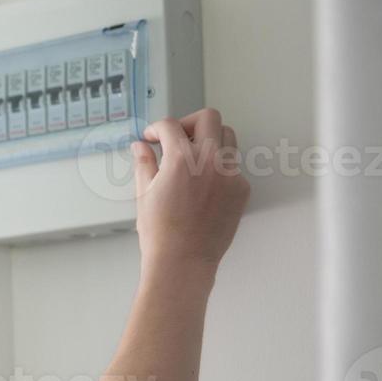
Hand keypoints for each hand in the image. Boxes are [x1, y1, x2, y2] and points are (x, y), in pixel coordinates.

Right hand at [132, 108, 250, 282]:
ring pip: (227, 136)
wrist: (183, 262)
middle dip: (188, 123)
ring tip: (191, 158)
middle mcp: (211, 161)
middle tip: (176, 137)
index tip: (152, 137)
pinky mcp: (241, 189)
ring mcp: (230, 174)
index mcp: (182, 160)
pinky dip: (217, 166)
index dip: (156, 128)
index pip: (170, 126)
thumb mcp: (144, 194)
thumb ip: (144, 163)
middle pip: (208, 118)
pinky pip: (233, 165)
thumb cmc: (161, 234)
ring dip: (208, 139)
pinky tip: (201, 184)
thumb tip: (140, 147)